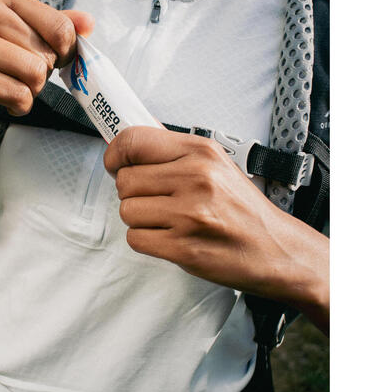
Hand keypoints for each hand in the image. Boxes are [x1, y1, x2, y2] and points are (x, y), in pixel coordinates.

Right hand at [0, 0, 93, 121]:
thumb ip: (52, 24)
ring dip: (31, 91)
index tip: (51, 58)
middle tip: (17, 73)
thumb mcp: (14, 29)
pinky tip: (3, 99)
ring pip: (35, 76)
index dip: (65, 51)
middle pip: (47, 54)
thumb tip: (89, 22)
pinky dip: (18, 105)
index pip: (59, 26)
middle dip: (41, 74)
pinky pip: (18, 96)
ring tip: (10, 85)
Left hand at [103, 126, 328, 330]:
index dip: (115, 154)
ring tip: (168, 220)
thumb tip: (130, 143)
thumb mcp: (216, 165)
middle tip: (156, 199)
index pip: (133, 141)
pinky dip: (146, 241)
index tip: (115, 163)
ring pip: (127, 211)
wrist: (276, 250)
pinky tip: (170, 237)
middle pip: (125, 181)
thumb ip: (174, 153)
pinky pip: (136, 239)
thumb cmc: (242, 210)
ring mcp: (189, 215)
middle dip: (134, 193)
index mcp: (201, 152)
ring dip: (141, 219)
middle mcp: (195, 179)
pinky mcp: (183, 247)